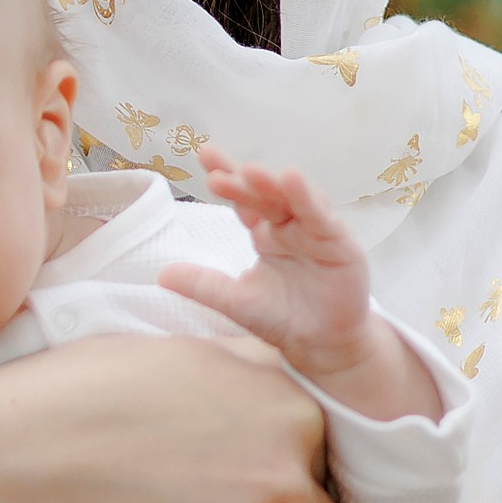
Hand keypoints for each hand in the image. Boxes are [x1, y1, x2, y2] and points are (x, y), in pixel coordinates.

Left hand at [164, 149, 439, 422]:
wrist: (320, 347)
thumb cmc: (282, 319)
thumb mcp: (236, 301)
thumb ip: (203, 285)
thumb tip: (161, 274)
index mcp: (266, 233)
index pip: (244, 200)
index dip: (227, 177)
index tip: (204, 155)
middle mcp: (290, 226)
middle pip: (266, 194)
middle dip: (243, 180)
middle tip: (216, 172)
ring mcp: (316, 232)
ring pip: (294, 199)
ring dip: (273, 184)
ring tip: (250, 172)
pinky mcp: (340, 244)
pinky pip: (322, 217)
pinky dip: (309, 198)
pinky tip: (293, 180)